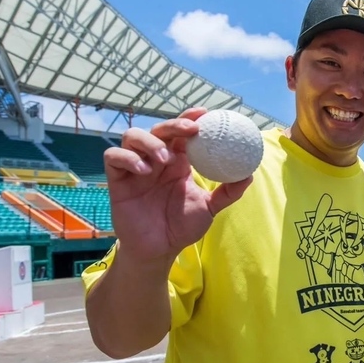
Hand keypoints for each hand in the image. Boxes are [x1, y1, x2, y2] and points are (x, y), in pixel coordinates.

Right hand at [104, 107, 251, 263]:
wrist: (159, 249)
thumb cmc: (182, 227)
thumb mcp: (209, 208)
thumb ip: (228, 192)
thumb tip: (249, 174)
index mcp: (178, 162)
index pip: (181, 132)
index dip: (190, 118)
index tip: (205, 112)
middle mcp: (156, 160)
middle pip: (159, 129)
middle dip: (173, 124)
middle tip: (190, 130)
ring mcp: (135, 168)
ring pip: (132, 136)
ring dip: (150, 142)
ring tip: (164, 159)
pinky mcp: (117, 180)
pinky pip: (114, 157)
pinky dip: (127, 158)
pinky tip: (143, 170)